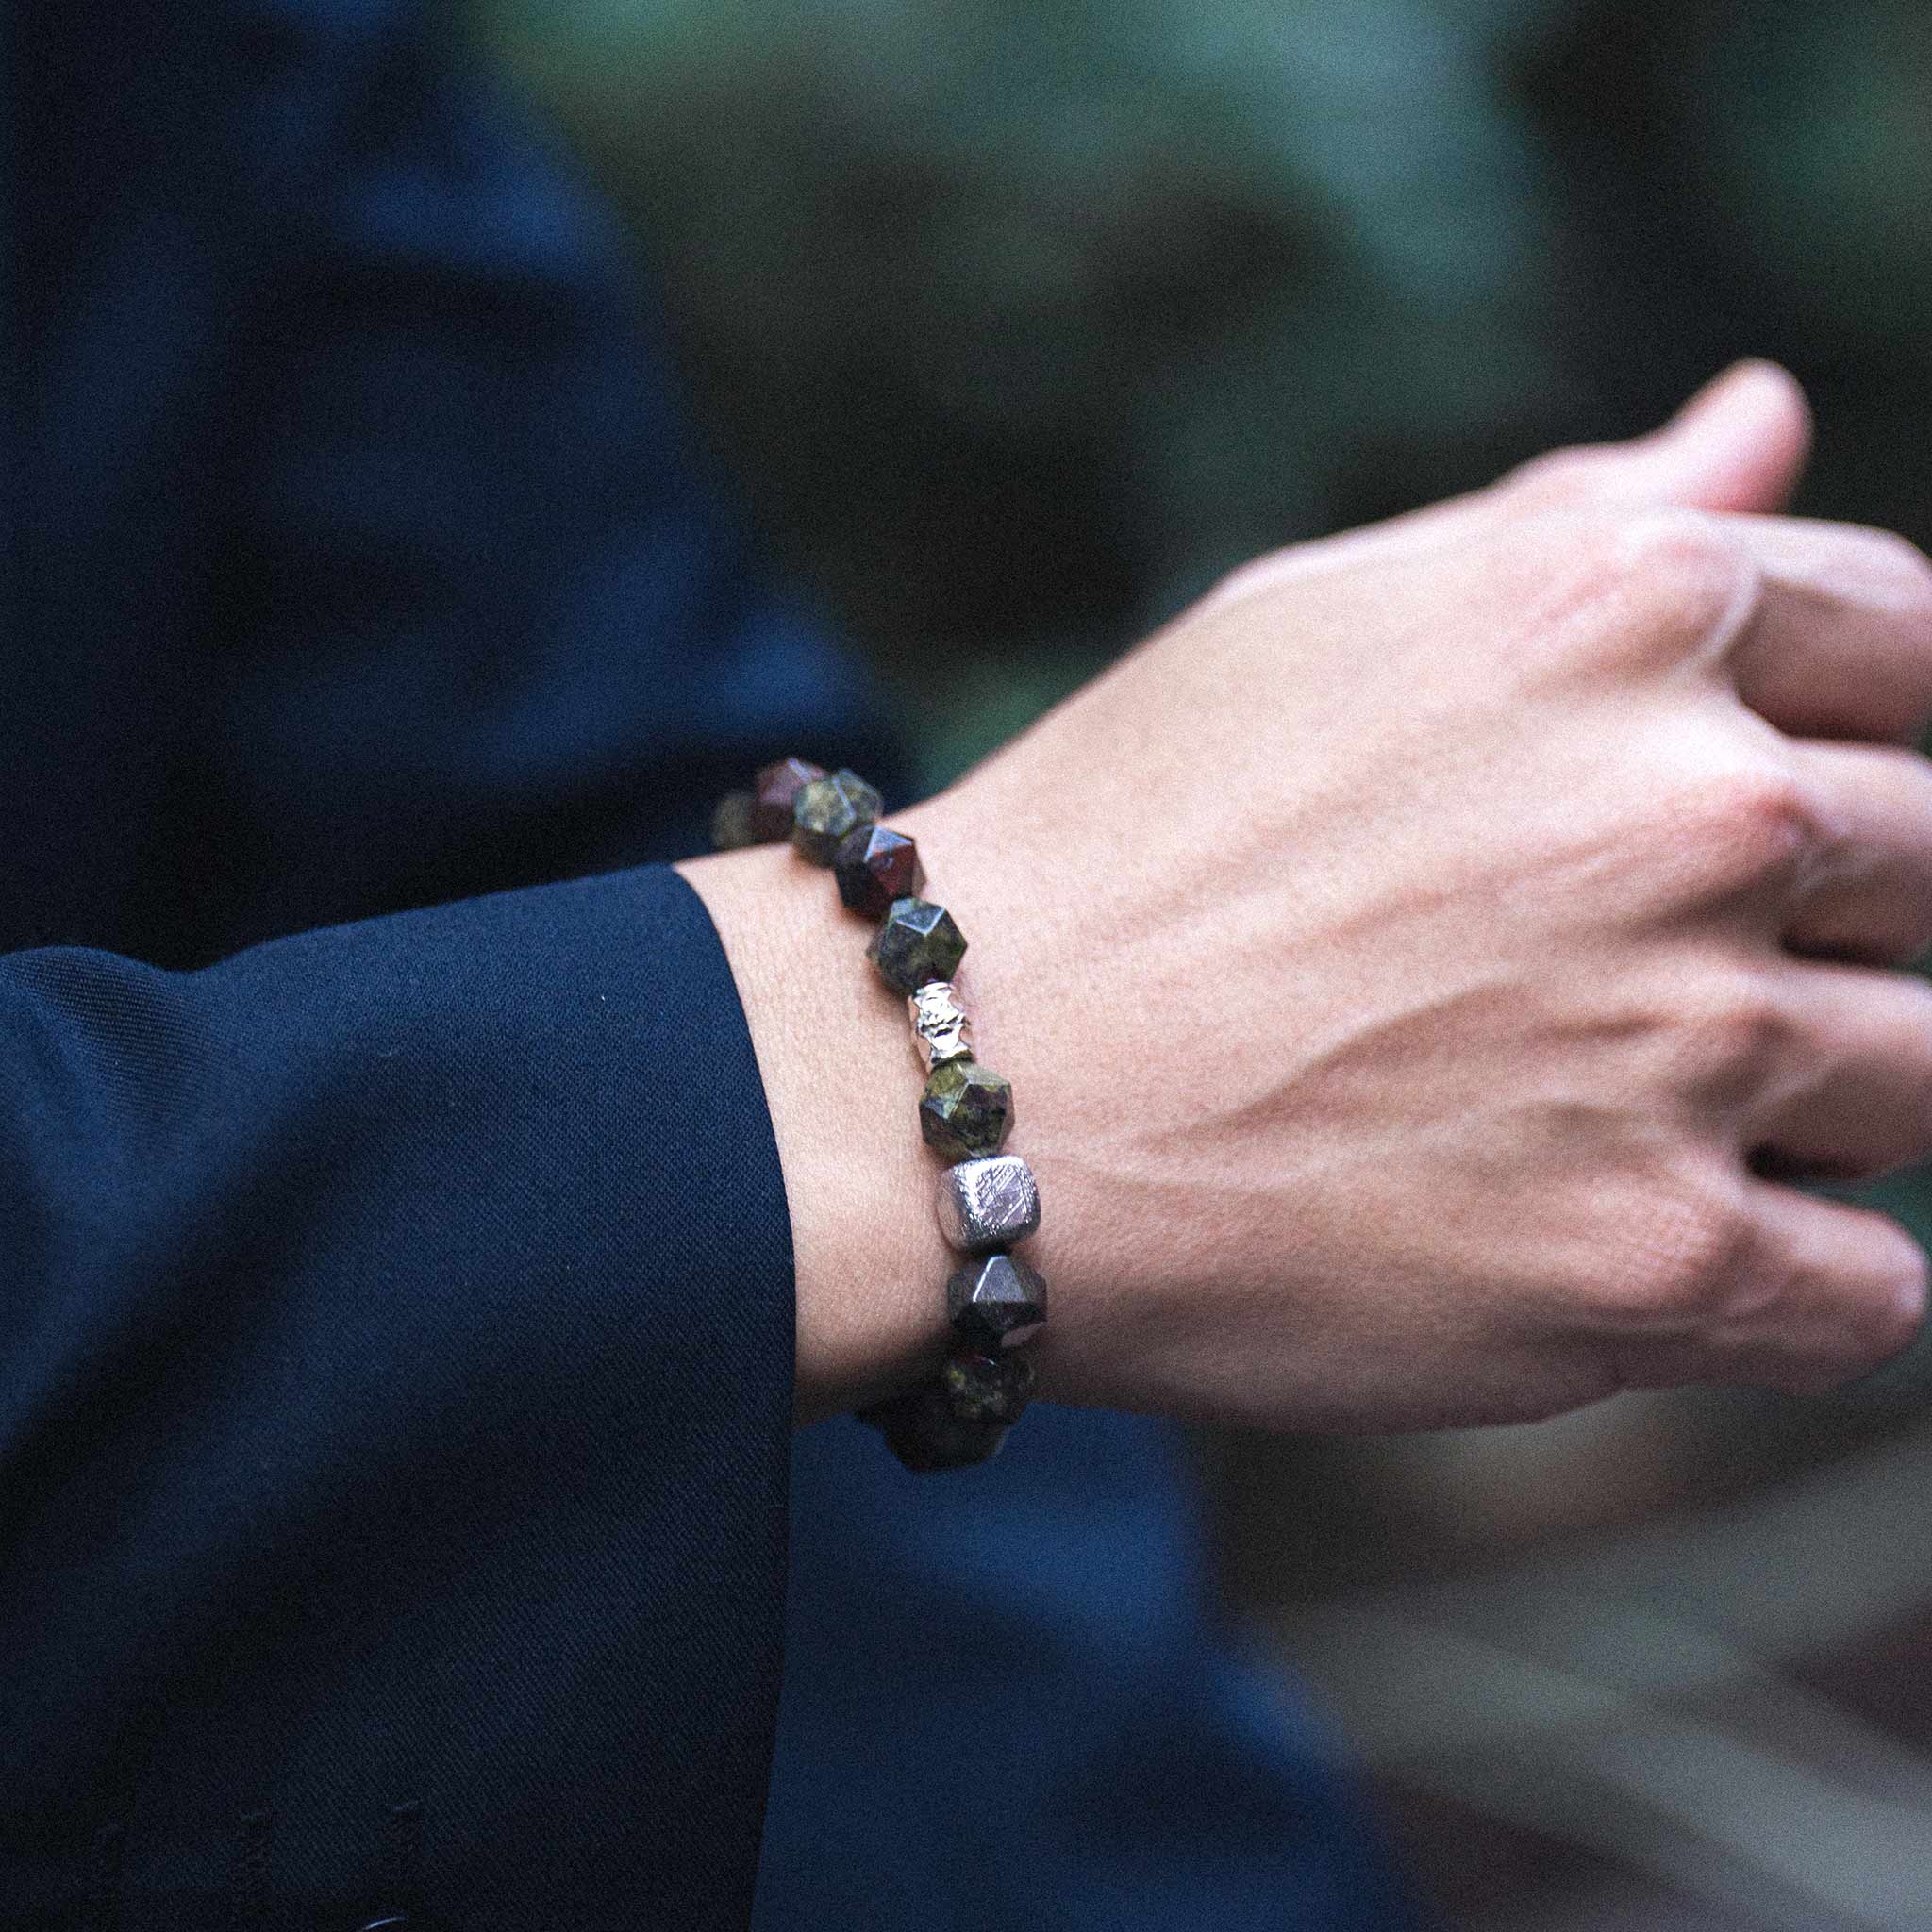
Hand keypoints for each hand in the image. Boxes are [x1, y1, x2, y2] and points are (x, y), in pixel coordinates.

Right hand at [687, 363, 1931, 1429]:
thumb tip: (1766, 412)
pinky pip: (1875, 1296)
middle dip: (1826, 926)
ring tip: (1626, 1117)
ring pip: (1926, 1078)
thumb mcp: (1323, 616)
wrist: (952, 1084)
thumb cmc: (1124, 840)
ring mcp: (1686, 1042)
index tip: (1765, 821)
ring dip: (1812, 1103)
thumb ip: (1579, 522)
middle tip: (1643, 985)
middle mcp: (1694, 807)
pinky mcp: (1652, 1262)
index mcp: (1622, 610)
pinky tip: (1660, 1246)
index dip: (1855, 735)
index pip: (1905, 639)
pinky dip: (1804, 1285)